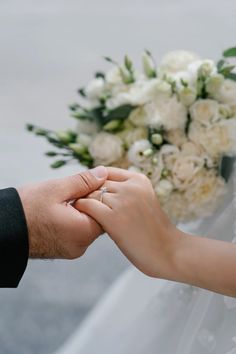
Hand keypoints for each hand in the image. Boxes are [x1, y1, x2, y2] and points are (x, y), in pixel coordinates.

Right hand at [17, 166, 107, 258]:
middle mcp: (81, 245)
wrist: (2, 231)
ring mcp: (72, 250)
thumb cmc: (26, 209)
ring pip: (87, 226)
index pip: (107, 212)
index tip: (87, 186)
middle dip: (90, 203)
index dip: (100, 195)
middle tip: (74, 192)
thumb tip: (103, 173)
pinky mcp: (64, 251)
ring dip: (81, 212)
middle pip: (99, 220)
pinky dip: (74, 221)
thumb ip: (83, 182)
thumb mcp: (56, 189)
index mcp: (83, 231)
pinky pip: (77, 233)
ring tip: (64, 202)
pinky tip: (60, 212)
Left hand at [75, 167, 235, 296]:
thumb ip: (126, 190)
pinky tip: (83, 221)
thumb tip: (99, 185)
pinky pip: (87, 206)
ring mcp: (122, 202)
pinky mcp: (113, 218)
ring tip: (84, 216)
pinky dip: (81, 211)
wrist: (169, 252)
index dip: (95, 184)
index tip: (92, 197)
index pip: (105, 172)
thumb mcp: (144, 200)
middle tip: (87, 209)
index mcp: (138, 179)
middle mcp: (131, 186)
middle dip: (89, 195)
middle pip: (96, 183)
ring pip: (90, 194)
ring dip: (85, 205)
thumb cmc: (153, 230)